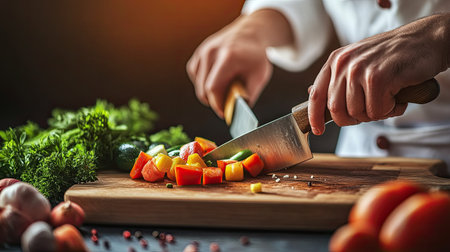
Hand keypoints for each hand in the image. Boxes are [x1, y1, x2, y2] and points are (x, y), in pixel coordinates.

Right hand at [187, 9, 293, 117]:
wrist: (251, 33)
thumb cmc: (256, 56)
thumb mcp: (259, 76)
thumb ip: (248, 95)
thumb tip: (237, 113)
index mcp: (227, 57)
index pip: (213, 88)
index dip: (217, 105)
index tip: (225, 114)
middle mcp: (211, 52)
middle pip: (203, 89)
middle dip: (214, 102)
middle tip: (226, 106)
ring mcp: (203, 51)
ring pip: (198, 84)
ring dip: (208, 93)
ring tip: (225, 92)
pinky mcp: (198, 54)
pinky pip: (195, 76)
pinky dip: (203, 83)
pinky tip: (216, 81)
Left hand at [308, 13, 449, 134]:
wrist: (425, 39)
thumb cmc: (393, 56)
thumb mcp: (359, 61)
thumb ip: (338, 79)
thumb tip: (313, 94)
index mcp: (336, 60)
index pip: (317, 95)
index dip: (315, 117)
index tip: (317, 130)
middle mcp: (343, 64)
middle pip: (336, 110)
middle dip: (354, 118)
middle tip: (373, 109)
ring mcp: (359, 70)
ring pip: (357, 113)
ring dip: (376, 112)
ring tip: (389, 96)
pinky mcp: (377, 78)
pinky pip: (377, 111)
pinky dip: (390, 109)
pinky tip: (398, 94)